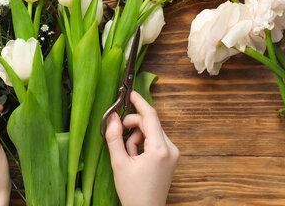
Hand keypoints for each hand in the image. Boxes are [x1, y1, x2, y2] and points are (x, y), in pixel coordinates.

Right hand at [105, 91, 179, 205]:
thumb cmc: (134, 193)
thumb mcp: (119, 163)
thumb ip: (114, 137)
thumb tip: (112, 117)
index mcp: (160, 149)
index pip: (151, 116)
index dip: (139, 102)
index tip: (130, 93)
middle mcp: (170, 149)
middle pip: (149, 123)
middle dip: (132, 126)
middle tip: (118, 136)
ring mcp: (172, 153)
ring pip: (151, 131)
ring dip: (136, 137)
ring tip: (129, 156)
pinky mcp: (170, 157)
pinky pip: (154, 140)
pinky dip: (143, 143)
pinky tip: (136, 158)